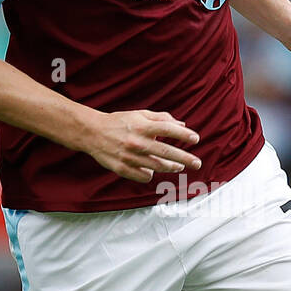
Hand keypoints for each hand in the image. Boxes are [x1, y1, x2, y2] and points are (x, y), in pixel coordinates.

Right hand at [84, 109, 201, 183]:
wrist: (92, 133)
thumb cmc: (120, 122)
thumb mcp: (140, 114)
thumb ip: (162, 119)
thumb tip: (183, 125)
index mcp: (142, 126)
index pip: (168, 130)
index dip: (184, 135)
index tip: (196, 139)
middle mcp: (137, 142)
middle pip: (167, 152)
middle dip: (185, 159)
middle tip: (197, 163)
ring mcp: (129, 157)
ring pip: (157, 167)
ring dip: (171, 167)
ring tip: (179, 166)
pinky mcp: (122, 169)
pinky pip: (143, 176)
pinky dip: (150, 174)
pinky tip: (152, 169)